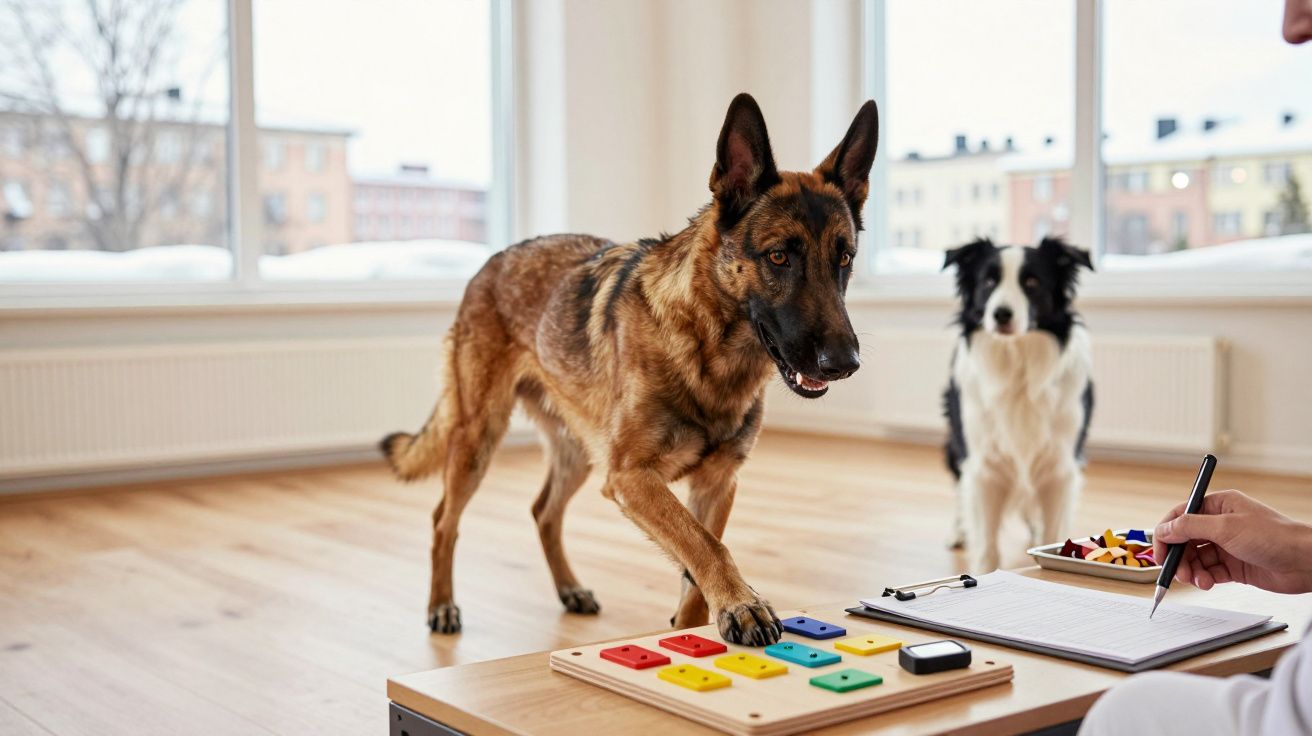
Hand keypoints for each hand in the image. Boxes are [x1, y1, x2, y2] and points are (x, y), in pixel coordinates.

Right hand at [1153, 489, 1311, 593]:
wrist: (1306, 562)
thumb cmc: (1274, 537)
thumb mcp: (1226, 527)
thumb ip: (1190, 527)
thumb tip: (1164, 529)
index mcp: (1218, 506)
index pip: (1181, 516)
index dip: (1167, 533)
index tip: (1159, 551)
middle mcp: (1220, 524)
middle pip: (1185, 539)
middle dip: (1178, 556)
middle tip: (1177, 571)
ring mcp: (1227, 546)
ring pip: (1195, 558)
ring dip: (1191, 571)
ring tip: (1197, 580)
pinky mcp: (1234, 566)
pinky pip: (1209, 572)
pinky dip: (1204, 579)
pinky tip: (1208, 583)